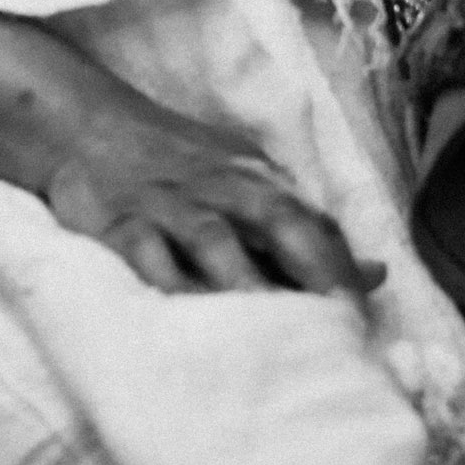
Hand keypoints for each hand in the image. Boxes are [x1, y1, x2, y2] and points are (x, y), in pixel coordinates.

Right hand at [46, 103, 384, 311]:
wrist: (86, 125)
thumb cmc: (180, 167)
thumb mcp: (246, 184)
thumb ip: (306, 232)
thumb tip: (378, 274)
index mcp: (257, 179)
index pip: (314, 221)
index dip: (343, 270)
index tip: (366, 324)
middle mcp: (220, 186)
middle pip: (277, 219)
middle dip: (311, 269)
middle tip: (336, 328)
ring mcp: (169, 203)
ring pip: (214, 239)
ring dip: (244, 283)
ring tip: (272, 338)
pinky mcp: (118, 223)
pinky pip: (146, 256)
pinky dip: (168, 289)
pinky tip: (188, 328)